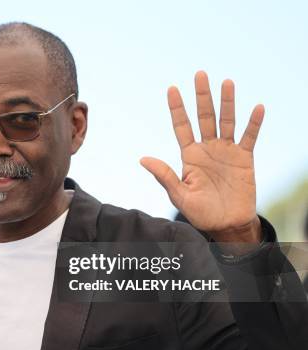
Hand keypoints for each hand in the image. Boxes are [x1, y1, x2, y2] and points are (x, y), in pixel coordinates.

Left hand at [141, 71, 263, 241]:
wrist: (226, 225)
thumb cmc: (201, 213)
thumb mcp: (179, 195)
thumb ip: (164, 175)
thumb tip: (142, 158)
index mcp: (189, 156)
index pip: (182, 126)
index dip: (177, 108)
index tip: (171, 88)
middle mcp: (207, 148)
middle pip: (204, 117)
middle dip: (202, 96)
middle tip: (200, 74)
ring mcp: (226, 151)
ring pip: (226, 121)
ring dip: (227, 102)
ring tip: (226, 82)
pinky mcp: (244, 158)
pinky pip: (250, 137)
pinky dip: (254, 123)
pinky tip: (257, 107)